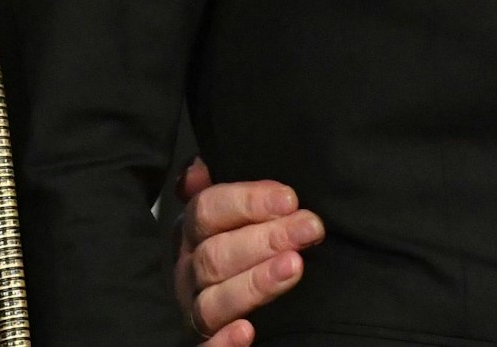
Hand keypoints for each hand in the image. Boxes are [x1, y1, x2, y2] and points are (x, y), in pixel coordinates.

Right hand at [174, 158, 324, 343]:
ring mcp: (192, 309)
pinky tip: (247, 332)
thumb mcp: (235, 211)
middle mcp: (187, 271)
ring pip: (211, 302)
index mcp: (193, 232)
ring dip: (253, 284)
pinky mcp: (202, 343)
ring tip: (293, 267)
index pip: (207, 210)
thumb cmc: (245, 240)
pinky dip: (221, 344)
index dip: (248, 201)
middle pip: (214, 255)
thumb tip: (198, 167)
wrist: (240, 297)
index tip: (290, 198)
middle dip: (266, 239)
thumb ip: (227, 193)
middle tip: (309, 228)